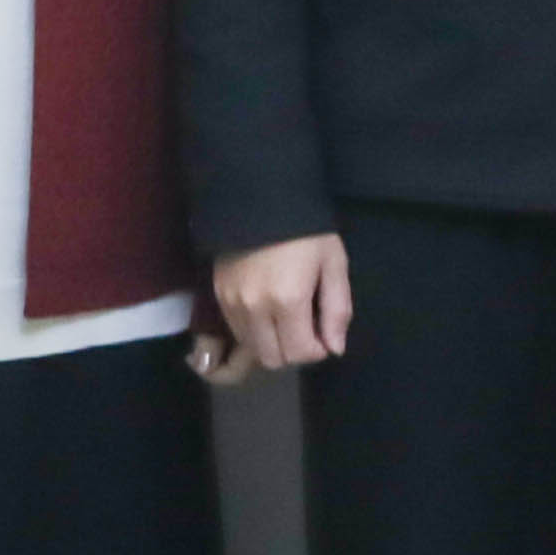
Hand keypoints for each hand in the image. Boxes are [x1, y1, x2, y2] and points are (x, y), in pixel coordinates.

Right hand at [207, 231, 354, 373]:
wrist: (262, 196)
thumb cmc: (307, 231)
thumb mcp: (333, 264)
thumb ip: (337, 309)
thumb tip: (335, 349)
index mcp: (288, 300)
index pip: (300, 353)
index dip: (318, 350)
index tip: (324, 332)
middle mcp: (255, 308)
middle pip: (273, 359)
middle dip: (294, 351)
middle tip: (305, 328)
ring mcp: (232, 303)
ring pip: (252, 349)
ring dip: (272, 343)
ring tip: (286, 318)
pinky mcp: (218, 295)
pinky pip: (237, 331)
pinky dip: (254, 331)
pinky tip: (267, 310)